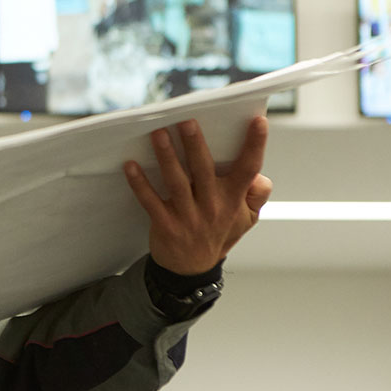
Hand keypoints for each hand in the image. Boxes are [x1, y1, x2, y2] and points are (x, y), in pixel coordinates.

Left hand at [122, 117, 273, 275]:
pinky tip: (130, 166)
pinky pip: (150, 201)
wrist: (192, 269)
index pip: (248, 169)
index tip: (257, 121)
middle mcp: (212, 205)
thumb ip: (256, 195)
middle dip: (195, 144)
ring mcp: (187, 216)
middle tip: (187, 121)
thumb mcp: (247, 218)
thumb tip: (259, 176)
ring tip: (159, 134)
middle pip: (204, 170)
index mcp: (233, 199)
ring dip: (166, 157)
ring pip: (176, 181)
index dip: (256, 144)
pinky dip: (139, 183)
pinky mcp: (165, 224)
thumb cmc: (219, 233)